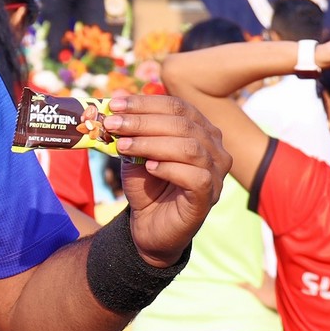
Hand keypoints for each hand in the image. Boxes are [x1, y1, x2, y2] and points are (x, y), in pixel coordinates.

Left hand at [103, 81, 228, 265]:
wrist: (150, 227)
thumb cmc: (147, 187)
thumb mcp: (135, 154)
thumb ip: (131, 132)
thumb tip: (115, 104)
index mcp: (201, 130)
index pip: (178, 107)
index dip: (146, 103)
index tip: (116, 103)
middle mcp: (215, 149)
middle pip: (183, 124)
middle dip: (143, 121)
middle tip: (113, 124)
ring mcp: (217, 173)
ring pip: (190, 148)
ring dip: (152, 144)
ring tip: (123, 146)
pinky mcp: (210, 195)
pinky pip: (196, 176)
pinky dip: (170, 168)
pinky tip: (150, 168)